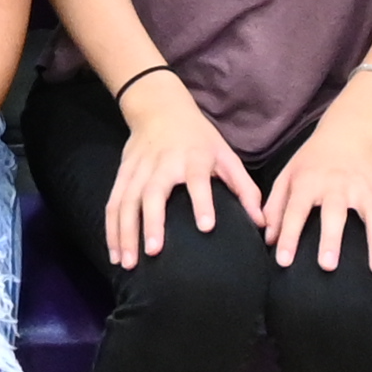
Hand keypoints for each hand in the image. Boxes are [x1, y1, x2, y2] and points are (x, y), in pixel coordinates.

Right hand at [101, 75, 263, 271]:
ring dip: (125, 233)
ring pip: (126, 202)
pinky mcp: (122, 174)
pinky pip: (112, 204)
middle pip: (153, 193)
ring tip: (127, 263)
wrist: (159, 107)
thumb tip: (261, 223)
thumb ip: (244, 187)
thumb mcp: (225, 154)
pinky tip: (114, 255)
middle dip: (151, 222)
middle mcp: (162, 164)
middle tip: (154, 251)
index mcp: (192, 157)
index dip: (202, 201)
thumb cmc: (198, 138)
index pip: (197, 179)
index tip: (206, 226)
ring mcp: (138, 170)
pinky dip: (111, 230)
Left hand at [266, 84, 371, 275]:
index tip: (284, 261)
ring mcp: (365, 190)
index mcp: (309, 181)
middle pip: (335, 212)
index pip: (296, 210)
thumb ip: (275, 207)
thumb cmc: (313, 162)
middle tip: (328, 266)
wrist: (349, 133)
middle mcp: (338, 185)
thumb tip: (267, 240)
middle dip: (332, 238)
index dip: (288, 235)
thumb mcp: (288, 175)